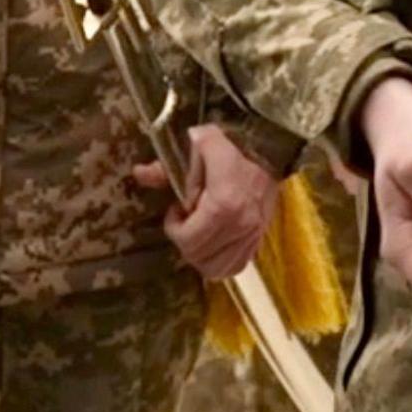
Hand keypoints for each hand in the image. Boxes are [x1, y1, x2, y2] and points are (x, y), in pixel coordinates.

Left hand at [144, 126, 276, 279]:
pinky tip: (215, 244)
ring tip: (200, 232)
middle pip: (198, 256)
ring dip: (200, 255)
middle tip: (187, 219)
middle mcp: (240, 226)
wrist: (272, 149)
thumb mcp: (200, 144)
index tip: (177, 206)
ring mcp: (252, 235)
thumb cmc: (234, 145)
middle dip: (184, 239)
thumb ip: (168, 164)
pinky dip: (220, 262)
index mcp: (224, 205)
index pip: (187, 238)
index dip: (174, 226)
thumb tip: (139, 174)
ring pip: (215, 268)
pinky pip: (235, 267)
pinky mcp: (259, 239)